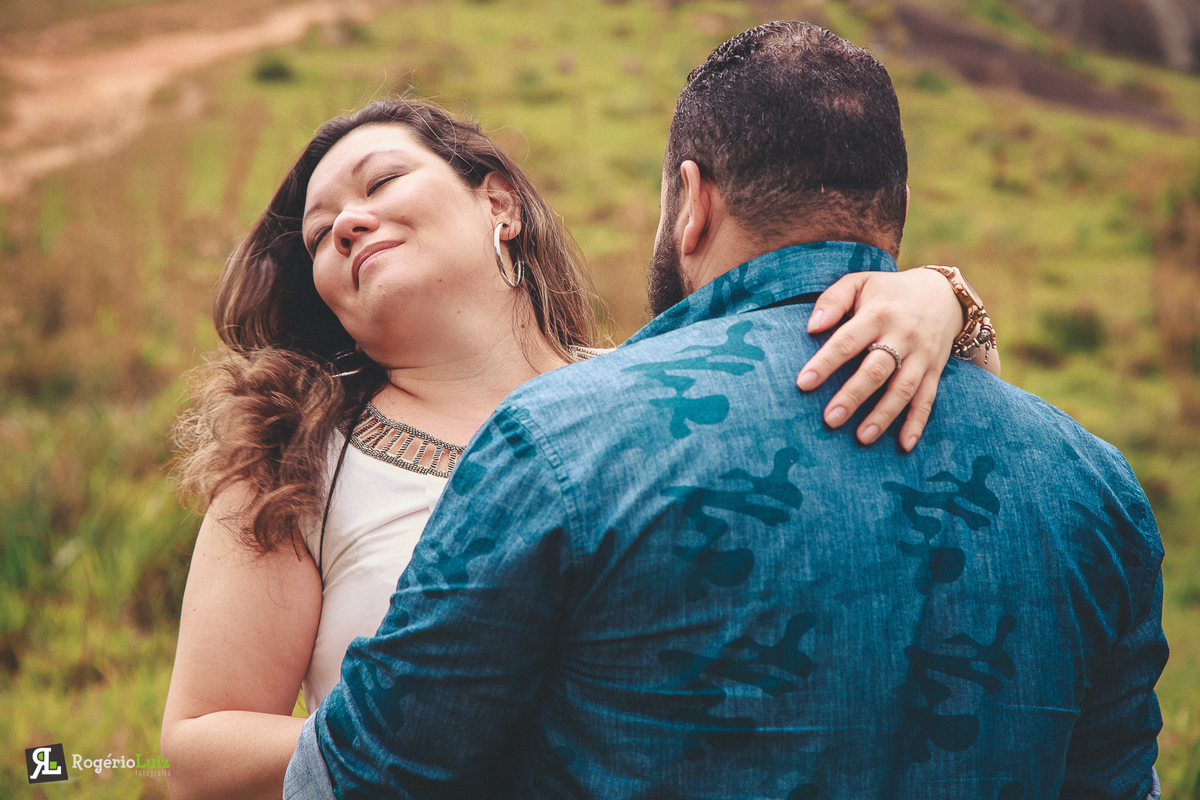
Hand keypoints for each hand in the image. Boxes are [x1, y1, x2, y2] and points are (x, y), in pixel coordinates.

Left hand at [796, 268, 963, 451]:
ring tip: (862, 437)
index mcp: (878, 314)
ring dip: (883, 415)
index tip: (802, 383)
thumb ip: (833, 300)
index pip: (847, 341)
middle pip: (876, 370)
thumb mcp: (860, 283)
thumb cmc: (887, 292)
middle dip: (853, 396)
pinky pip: (928, 399)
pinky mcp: (935, 370)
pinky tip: (904, 444)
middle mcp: (902, 335)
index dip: (825, 363)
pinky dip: (918, 422)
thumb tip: (811, 326)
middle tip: (830, 419)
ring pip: (903, 389)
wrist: (943, 294)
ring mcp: (921, 355)